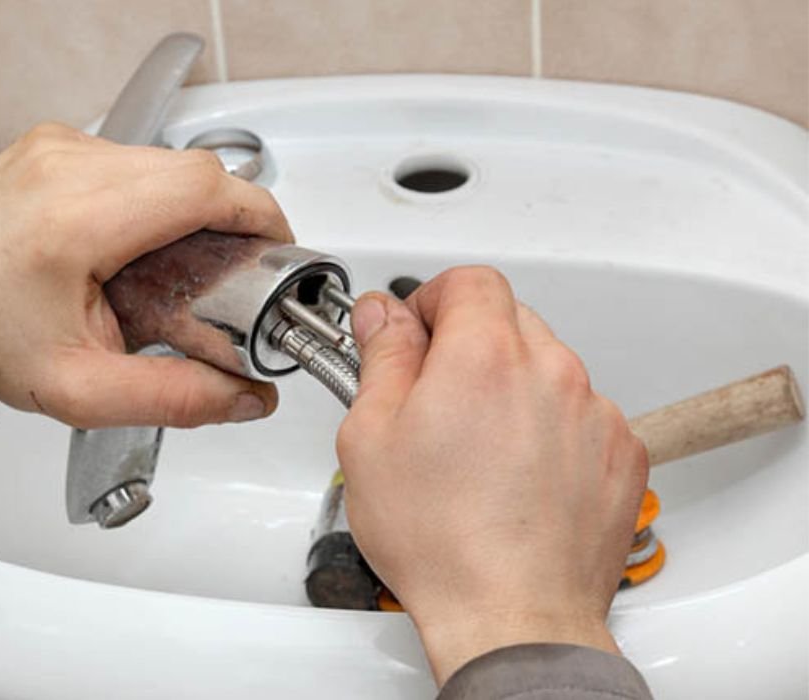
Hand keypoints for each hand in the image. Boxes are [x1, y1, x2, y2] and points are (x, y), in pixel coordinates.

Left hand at [0, 122, 292, 453]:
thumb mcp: (86, 394)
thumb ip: (178, 400)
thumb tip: (249, 397)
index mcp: (69, 222)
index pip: (199, 187)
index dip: (256, 213)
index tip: (276, 245)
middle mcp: (59, 167)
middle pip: (190, 168)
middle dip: (229, 213)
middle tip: (233, 267)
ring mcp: (51, 147)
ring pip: (165, 157)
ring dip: (192, 203)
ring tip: (183, 259)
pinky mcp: (50, 145)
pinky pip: (133, 154)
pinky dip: (155, 192)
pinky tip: (143, 236)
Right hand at [336, 267, 648, 685]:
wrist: (512, 615)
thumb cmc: (441, 540)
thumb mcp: (371, 437)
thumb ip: (381, 357)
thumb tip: (384, 315)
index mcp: (486, 356)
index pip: (469, 281)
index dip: (434, 300)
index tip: (416, 333)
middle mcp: (552, 371)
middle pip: (509, 319)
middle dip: (469, 342)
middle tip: (435, 395)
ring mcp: (595, 412)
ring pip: (547, 367)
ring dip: (511, 387)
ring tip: (477, 449)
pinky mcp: (621, 452)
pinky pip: (581, 413)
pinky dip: (551, 427)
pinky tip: (519, 474)